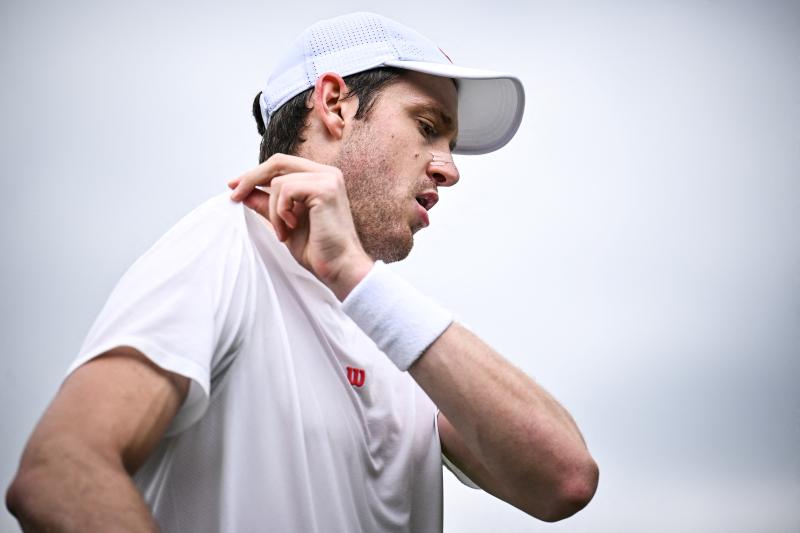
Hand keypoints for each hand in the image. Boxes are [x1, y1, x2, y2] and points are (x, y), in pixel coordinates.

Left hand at [228, 153, 373, 299]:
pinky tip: (292, 227)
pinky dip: (281, 212)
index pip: (281, 164)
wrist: (339, 267)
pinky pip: (286, 189)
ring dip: (273, 210)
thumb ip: (267, 205)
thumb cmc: (318, 249)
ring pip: (278, 181)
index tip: (234, 187)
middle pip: (278, 162)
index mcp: (319, 178)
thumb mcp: (283, 222)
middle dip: (251, 179)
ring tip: (283, 232)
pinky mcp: (325, 189)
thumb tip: (244, 192)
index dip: (255, 173)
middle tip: (235, 197)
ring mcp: (328, 179)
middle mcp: (326, 173)